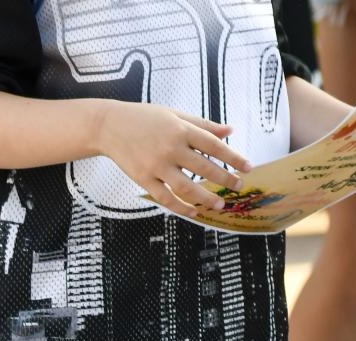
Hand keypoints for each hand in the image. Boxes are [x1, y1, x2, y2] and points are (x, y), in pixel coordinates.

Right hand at [93, 101, 250, 217]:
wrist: (107, 125)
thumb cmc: (144, 118)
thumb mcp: (174, 115)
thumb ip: (203, 125)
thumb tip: (230, 130)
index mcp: (180, 129)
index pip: (213, 146)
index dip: (233, 157)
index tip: (248, 167)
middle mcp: (170, 147)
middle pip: (205, 168)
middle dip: (226, 179)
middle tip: (238, 186)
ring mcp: (156, 165)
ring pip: (187, 187)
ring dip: (207, 198)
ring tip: (221, 204)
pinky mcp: (143, 178)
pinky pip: (166, 198)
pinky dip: (182, 207)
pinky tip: (195, 211)